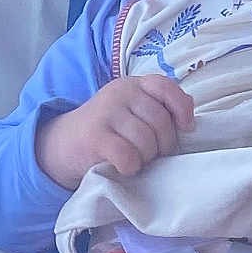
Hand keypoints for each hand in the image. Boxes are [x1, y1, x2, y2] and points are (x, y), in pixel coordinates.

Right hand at [36, 75, 195, 190]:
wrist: (61, 144)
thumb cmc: (107, 132)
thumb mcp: (132, 113)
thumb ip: (159, 109)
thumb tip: (190, 115)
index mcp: (133, 85)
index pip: (166, 87)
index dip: (181, 108)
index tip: (186, 128)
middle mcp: (120, 93)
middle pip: (160, 121)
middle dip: (164, 145)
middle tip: (154, 156)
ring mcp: (105, 112)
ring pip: (146, 140)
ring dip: (146, 158)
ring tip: (137, 160)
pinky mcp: (94, 136)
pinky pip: (127, 155)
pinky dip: (130, 167)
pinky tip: (123, 167)